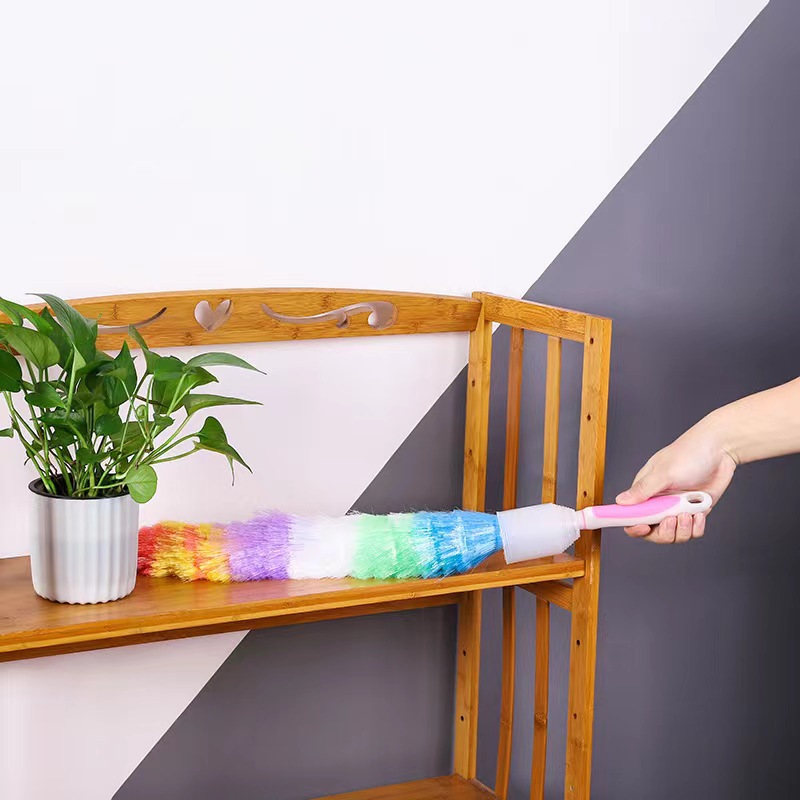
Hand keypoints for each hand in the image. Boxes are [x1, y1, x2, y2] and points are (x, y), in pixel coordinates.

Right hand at [616, 422, 736, 543]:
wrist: (721, 449)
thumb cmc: (690, 453)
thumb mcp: (664, 472)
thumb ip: (643, 490)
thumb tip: (620, 501)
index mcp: (646, 491)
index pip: (632, 515)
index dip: (634, 526)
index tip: (642, 528)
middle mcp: (660, 502)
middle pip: (654, 532)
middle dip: (663, 532)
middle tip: (671, 520)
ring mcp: (678, 508)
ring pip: (674, 535)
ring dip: (682, 530)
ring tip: (688, 514)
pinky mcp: (695, 511)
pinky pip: (693, 531)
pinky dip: (696, 527)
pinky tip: (699, 513)